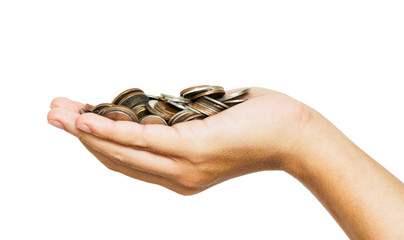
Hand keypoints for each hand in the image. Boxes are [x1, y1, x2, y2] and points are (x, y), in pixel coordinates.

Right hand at [47, 87, 309, 194]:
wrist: (293, 135)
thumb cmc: (254, 126)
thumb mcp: (208, 128)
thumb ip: (178, 128)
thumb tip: (156, 111)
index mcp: (179, 174)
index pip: (128, 161)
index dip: (97, 144)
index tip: (76, 123)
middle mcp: (176, 177)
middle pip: (117, 158)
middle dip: (80, 136)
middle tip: (53, 115)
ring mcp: (182, 166)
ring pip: (122, 150)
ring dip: (85, 131)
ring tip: (57, 114)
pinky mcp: (191, 148)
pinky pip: (141, 139)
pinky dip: (110, 130)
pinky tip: (87, 120)